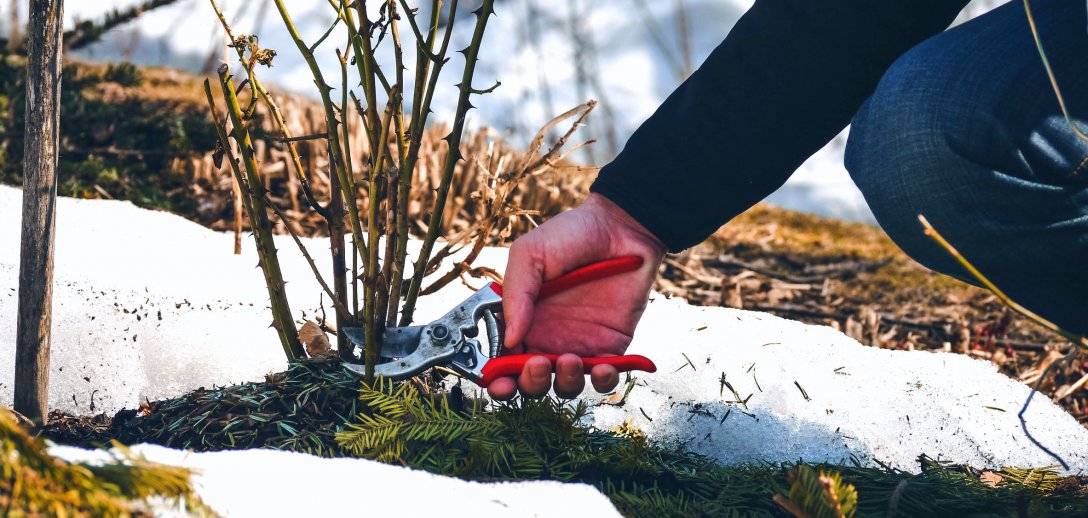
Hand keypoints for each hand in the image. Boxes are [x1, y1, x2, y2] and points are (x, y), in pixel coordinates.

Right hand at [490, 193, 665, 399]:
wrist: (621, 227)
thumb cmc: (571, 235)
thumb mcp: (530, 254)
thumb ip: (515, 294)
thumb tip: (509, 340)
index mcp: (522, 320)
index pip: (504, 360)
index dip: (498, 377)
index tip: (498, 380)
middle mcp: (547, 338)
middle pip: (531, 381)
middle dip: (529, 384)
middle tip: (536, 365)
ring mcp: (579, 344)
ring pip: (566, 384)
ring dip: (564, 382)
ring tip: (568, 360)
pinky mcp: (611, 346)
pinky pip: (605, 377)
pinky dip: (603, 381)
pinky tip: (602, 367)